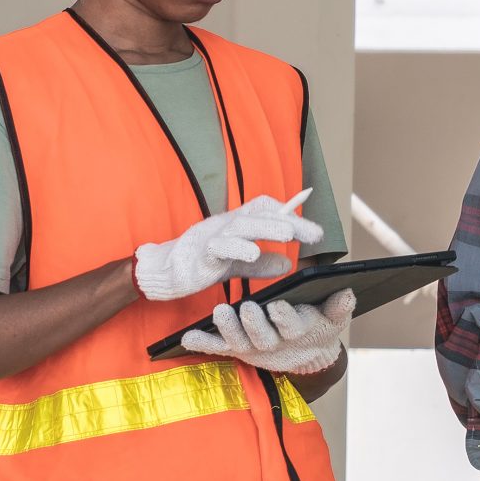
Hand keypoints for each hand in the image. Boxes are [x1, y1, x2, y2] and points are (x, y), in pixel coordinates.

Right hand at [134, 189, 322, 301]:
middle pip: (261, 215)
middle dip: (289, 222)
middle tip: (315, 234)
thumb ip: (261, 264)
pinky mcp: (200, 252)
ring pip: (242, 226)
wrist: (164, 271)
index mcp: (237, 223)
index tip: (315, 233)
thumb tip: (288, 263)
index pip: (266, 209)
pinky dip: (237, 248)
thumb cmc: (200, 264)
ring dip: (267, 228)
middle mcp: (227, 224)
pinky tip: (253, 254)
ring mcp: (213, 236)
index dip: (290, 215)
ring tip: (289, 234)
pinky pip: (220, 246)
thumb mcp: (237, 264)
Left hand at [180, 288, 354, 373]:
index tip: (277, 305)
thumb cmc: (321, 326)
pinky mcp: (239, 349)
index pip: (292, 327)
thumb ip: (340, 307)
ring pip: (239, 342)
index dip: (284, 318)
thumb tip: (347, 293)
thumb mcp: (335, 317)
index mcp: (299, 333)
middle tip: (245, 307)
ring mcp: (254, 348)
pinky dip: (203, 344)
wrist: (309, 353)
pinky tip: (186, 338)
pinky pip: (219, 348)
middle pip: (262, 338)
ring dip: (227, 329)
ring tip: (219, 311)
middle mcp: (274, 345)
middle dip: (253, 323)